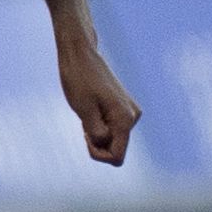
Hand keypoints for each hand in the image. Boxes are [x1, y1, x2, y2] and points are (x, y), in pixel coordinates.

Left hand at [58, 37, 138, 166]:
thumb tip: (107, 146)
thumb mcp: (83, 110)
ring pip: (112, 138)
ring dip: (96, 132)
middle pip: (115, 149)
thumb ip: (97, 133)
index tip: (85, 135)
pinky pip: (111, 128)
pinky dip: (98, 124)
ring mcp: (130, 111)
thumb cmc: (79, 79)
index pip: (116, 157)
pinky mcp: (123, 107)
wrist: (81, 54)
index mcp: (126, 119)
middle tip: (84, 120)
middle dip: (97, 142)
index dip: (97, 153)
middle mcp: (133, 117)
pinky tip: (91, 108)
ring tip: (87, 111)